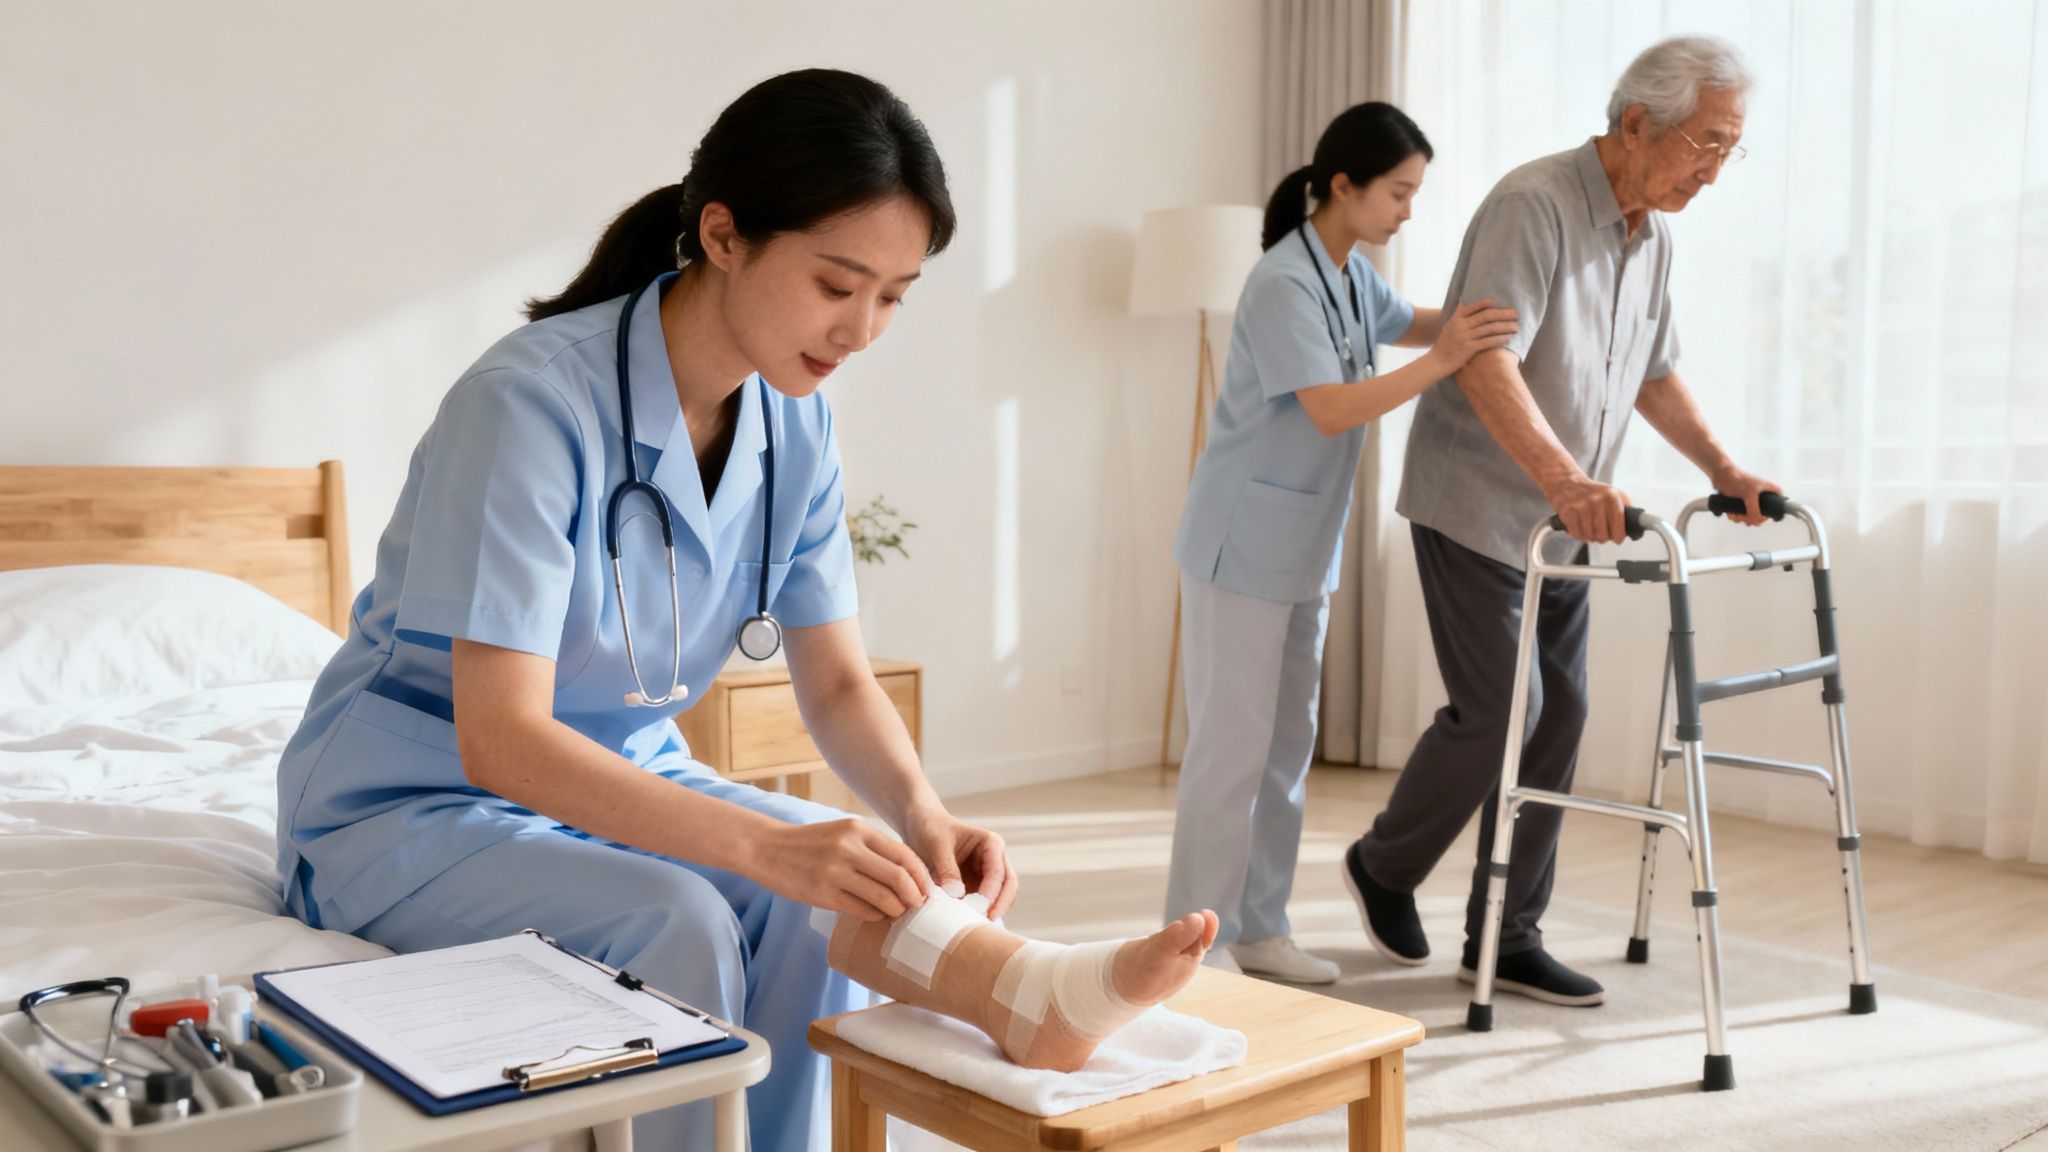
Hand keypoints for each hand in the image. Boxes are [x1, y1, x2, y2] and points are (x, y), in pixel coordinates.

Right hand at [756, 818, 932, 921]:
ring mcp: (835, 871)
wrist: (766, 848)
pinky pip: (861, 910)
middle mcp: (849, 848)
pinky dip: (875, 915)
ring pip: (883, 897)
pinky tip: (875, 915)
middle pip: (899, 877)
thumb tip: (907, 875)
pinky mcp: (823, 893)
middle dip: (915, 896)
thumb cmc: (810, 843)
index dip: (921, 876)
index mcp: (858, 829)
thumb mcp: (842, 833)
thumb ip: (872, 848)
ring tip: (898, 913)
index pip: (905, 855)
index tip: (927, 889)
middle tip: (918, 907)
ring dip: (897, 909)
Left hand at [902, 804, 1018, 919]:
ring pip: (999, 898)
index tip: (981, 906)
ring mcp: (986, 876)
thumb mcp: (936, 843)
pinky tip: (965, 924)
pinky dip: (976, 914)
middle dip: (1000, 905)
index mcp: (991, 843)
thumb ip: (947, 868)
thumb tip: (957, 895)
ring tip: (974, 926)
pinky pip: (982, 904)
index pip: (998, 870)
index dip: (993, 890)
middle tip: (986, 922)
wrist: (920, 827)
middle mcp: (994, 860)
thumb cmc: (931, 828)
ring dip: (990, 911)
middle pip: (1008, 886)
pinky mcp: (975, 888)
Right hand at [1430, 299, 1518, 370]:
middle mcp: (1461, 326)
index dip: (1485, 304)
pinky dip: (1499, 339)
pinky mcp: (1469, 348)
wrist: (1437, 362)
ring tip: (1516, 326)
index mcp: (1457, 319)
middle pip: (1486, 316)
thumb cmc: (1444, 345)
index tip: (1496, 303)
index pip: (1473, 308)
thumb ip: (1457, 315)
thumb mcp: (1448, 327)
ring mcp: (1465, 337)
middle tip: (1515, 314)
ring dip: (1505, 327)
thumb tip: (1462, 302)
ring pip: (1489, 329)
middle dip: (1502, 314)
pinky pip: (1488, 341)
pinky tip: (1508, 338)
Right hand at [1546, 475, 1631, 542]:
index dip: (1618, 537)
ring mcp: (1582, 507)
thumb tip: (1636, 525)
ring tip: (1589, 528)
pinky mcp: (1569, 513)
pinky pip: (1576, 535)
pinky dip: (1578, 534)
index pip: (1619, 527)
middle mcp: (1597, 501)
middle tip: (1601, 532)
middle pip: (1603, 536)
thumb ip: (1626, 508)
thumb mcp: (1613, 493)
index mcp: (1611, 497)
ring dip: (1589, 536)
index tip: (1617, 538)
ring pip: (1589, 537)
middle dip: (1602, 537)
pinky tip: (1579, 527)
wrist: (1566, 482)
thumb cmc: (1591, 492)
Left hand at [1709, 465, 1781, 526]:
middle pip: (1763, 513)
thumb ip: (1754, 510)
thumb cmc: (1736, 479)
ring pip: (1750, 515)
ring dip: (1742, 518)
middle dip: (1754, 518)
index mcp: (1768, 490)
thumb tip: (1756, 522)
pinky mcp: (1739, 502)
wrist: (1720, 475)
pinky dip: (1735, 516)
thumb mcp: (1749, 494)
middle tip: (1747, 517)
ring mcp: (1750, 499)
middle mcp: (1760, 495)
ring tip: (1736, 514)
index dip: (1775, 510)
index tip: (1766, 515)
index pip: (1779, 502)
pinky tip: (1731, 513)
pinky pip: (1740, 515)